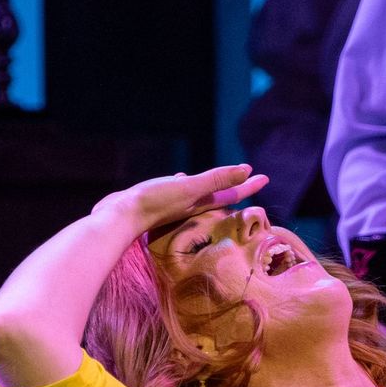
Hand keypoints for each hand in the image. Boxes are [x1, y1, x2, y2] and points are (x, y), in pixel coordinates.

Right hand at [100, 163, 268, 238]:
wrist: (119, 216)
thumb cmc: (155, 203)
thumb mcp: (189, 189)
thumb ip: (216, 180)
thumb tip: (247, 170)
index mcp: (200, 203)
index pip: (231, 193)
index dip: (249, 185)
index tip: (266, 178)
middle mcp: (190, 205)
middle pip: (219, 193)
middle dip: (234, 185)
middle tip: (249, 176)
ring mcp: (173, 203)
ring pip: (197, 192)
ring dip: (210, 185)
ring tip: (218, 179)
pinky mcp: (157, 199)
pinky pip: (177, 189)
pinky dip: (183, 183)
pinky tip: (180, 178)